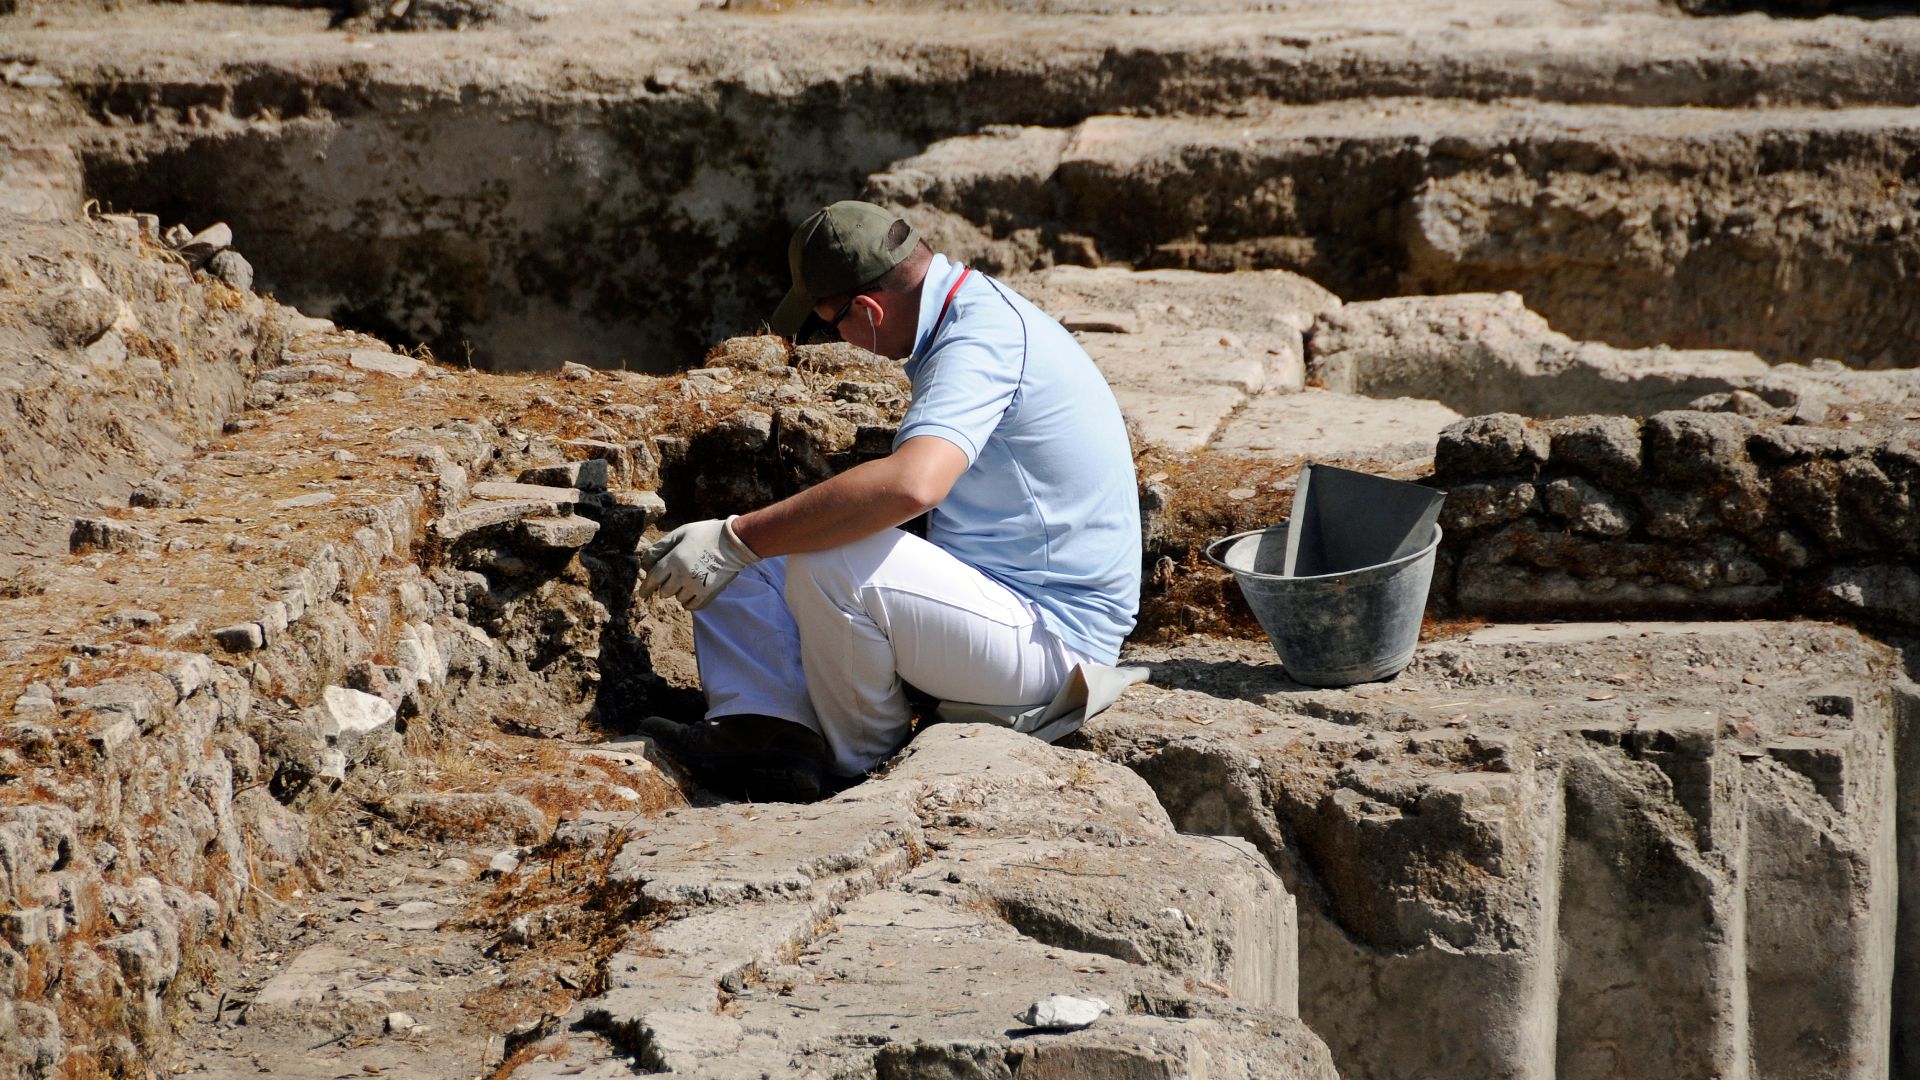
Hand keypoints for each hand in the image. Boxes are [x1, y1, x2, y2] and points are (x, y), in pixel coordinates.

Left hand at [636, 516, 760, 610]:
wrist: (734, 543)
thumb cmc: (706, 534)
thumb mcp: (681, 533)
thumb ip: (661, 546)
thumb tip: (645, 560)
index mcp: (674, 560)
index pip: (653, 579)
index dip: (646, 588)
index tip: (643, 594)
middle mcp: (682, 576)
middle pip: (664, 591)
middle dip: (666, 586)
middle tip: (674, 578)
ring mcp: (696, 586)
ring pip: (678, 599)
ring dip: (679, 592)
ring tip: (688, 580)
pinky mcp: (708, 594)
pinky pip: (692, 606)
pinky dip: (689, 601)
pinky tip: (692, 592)